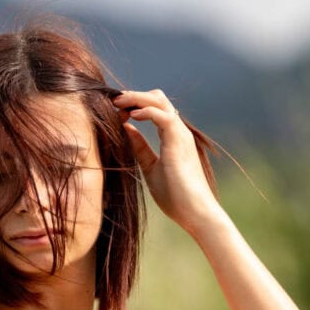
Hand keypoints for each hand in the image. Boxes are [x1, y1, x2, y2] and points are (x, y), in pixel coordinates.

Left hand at [111, 89, 223, 233]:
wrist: (195, 213)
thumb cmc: (176, 196)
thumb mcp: (151, 168)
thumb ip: (141, 149)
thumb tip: (127, 129)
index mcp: (174, 137)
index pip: (155, 108)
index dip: (135, 104)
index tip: (115, 109)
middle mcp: (179, 131)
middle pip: (158, 98)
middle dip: (134, 96)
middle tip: (114, 101)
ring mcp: (181, 135)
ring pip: (159, 101)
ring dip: (136, 98)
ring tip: (118, 103)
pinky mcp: (179, 142)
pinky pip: (163, 116)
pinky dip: (146, 111)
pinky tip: (131, 116)